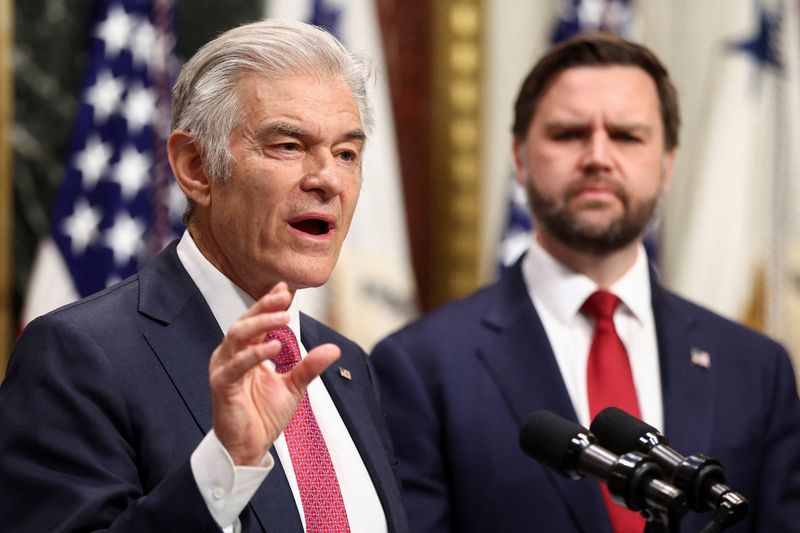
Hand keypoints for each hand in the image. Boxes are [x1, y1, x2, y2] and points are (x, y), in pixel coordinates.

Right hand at [208, 282, 340, 464]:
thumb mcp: (294, 387)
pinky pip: (236, 365)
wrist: (248, 448)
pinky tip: (274, 346)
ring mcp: (224, 369)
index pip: (256, 321)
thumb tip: (334, 348)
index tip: (287, 288)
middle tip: (285, 296)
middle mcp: (231, 356)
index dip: (269, 302)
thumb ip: (309, 366)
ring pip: (237, 336)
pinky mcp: (221, 386)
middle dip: (265, 306)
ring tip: (284, 316)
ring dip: (261, 323)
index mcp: (246, 352)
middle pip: (245, 322)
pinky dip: (254, 354)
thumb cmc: (263, 416)